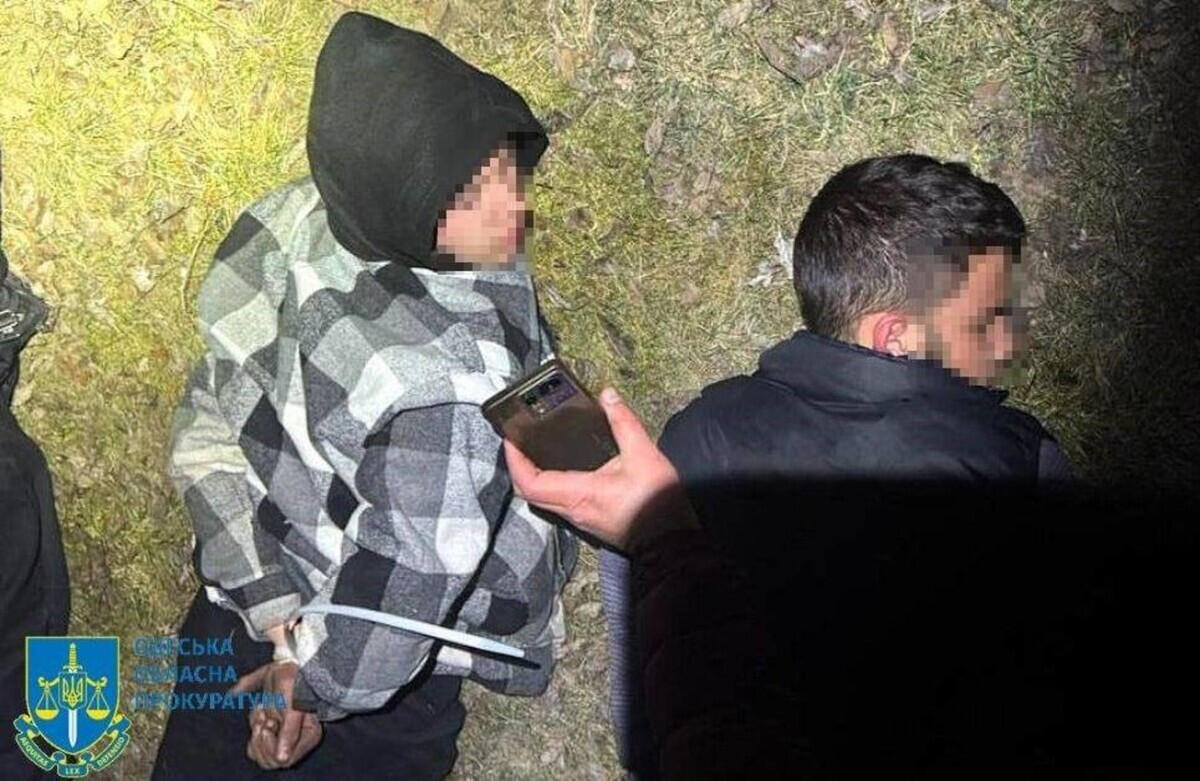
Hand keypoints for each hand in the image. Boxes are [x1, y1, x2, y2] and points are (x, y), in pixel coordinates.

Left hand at [230, 660, 321, 768]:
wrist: (292, 658)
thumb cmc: (297, 681)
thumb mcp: (294, 706)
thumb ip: (289, 733)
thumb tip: (282, 759)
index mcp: (308, 735)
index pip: (282, 760)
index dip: (270, 746)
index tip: (268, 724)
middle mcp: (297, 737)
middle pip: (269, 758)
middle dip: (261, 739)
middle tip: (264, 718)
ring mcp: (284, 730)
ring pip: (260, 748)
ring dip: (256, 729)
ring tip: (261, 710)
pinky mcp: (273, 721)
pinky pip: (256, 734)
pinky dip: (253, 721)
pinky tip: (259, 708)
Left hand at [503, 387, 698, 552]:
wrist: (672, 542)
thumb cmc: (659, 504)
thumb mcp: (644, 455)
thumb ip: (624, 423)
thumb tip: (608, 396)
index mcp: (579, 494)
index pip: (530, 483)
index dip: (514, 461)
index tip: (511, 440)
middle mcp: (573, 510)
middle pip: (529, 493)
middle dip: (518, 467)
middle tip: (519, 442)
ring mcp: (579, 518)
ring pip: (542, 500)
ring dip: (533, 476)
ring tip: (536, 449)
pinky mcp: (588, 520)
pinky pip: (558, 503)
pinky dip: (550, 484)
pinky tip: (562, 466)